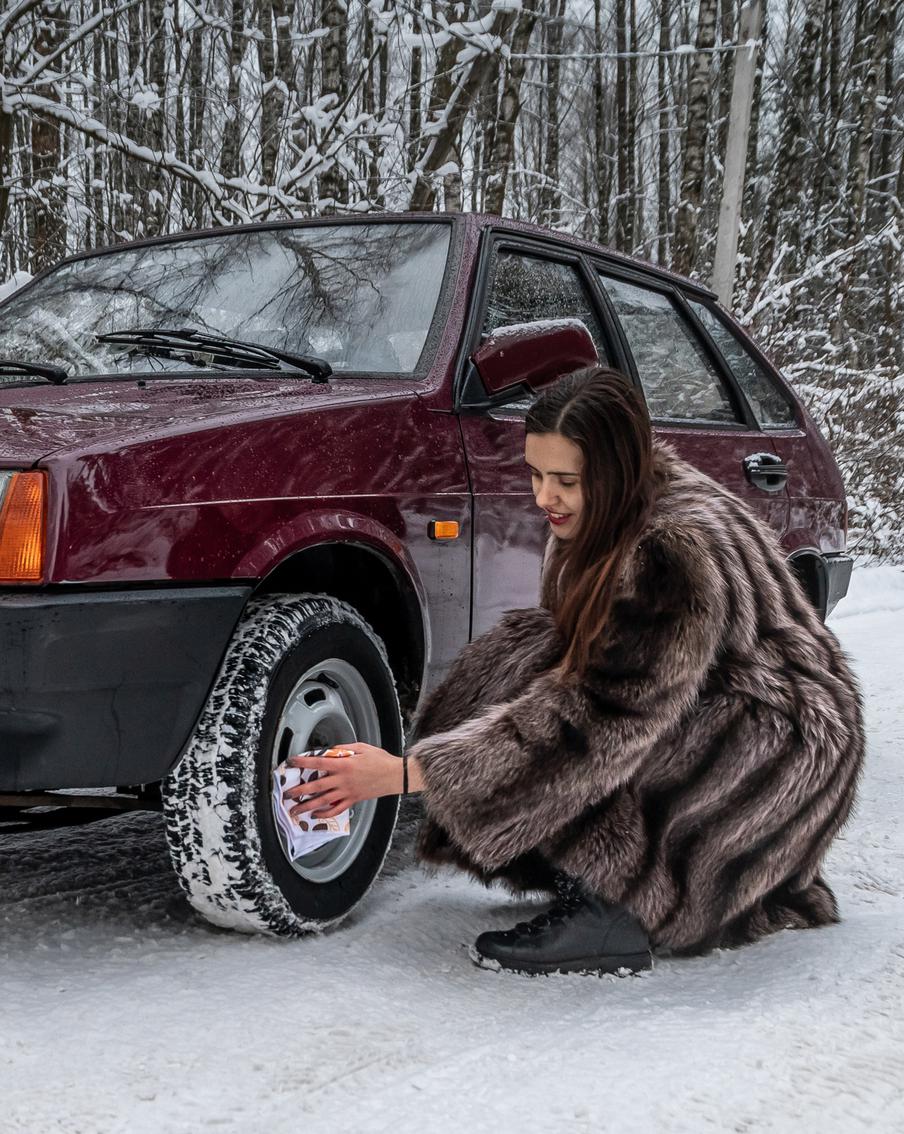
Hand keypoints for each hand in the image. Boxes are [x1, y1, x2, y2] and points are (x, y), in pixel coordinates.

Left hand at [283, 743, 401, 819]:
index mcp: (344, 765)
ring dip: (307, 806)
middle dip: (299, 791)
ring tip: (295, 810)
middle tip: (286, 794)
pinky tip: (316, 815)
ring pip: (323, 801)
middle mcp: (343, 780)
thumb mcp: (362, 747)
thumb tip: (330, 751)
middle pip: (316, 787)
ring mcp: (347, 792)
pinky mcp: (353, 800)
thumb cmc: (380, 760)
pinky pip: (336, 809)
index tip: (291, 762)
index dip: (303, 763)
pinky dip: (325, 814)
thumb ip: (344, 749)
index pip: (318, 764)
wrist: (395, 775)